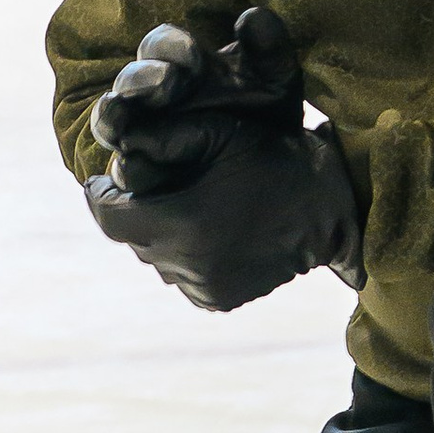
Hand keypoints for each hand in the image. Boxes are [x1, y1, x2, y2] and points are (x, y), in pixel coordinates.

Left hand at [86, 113, 364, 312]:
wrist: (331, 210)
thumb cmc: (273, 158)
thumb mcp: (221, 131)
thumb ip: (162, 135)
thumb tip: (117, 144)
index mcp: (184, 223)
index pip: (107, 216)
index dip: (102, 195)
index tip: (110, 179)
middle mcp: (189, 265)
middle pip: (130, 237)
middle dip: (135, 210)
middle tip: (156, 184)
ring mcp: (204, 288)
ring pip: (153, 257)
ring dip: (159, 233)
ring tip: (186, 205)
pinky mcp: (217, 300)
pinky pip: (179, 274)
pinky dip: (184, 254)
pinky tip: (209, 231)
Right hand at [91, 6, 302, 193]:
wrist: (273, 168)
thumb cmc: (264, 113)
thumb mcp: (276, 80)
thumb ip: (269, 48)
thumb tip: (251, 17)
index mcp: (181, 66)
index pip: (162, 46)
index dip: (171, 47)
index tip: (194, 57)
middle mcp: (153, 97)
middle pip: (132, 80)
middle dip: (142, 79)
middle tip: (166, 83)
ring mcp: (142, 136)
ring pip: (111, 121)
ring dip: (111, 116)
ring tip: (118, 117)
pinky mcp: (141, 176)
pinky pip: (125, 170)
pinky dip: (128, 166)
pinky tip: (134, 164)